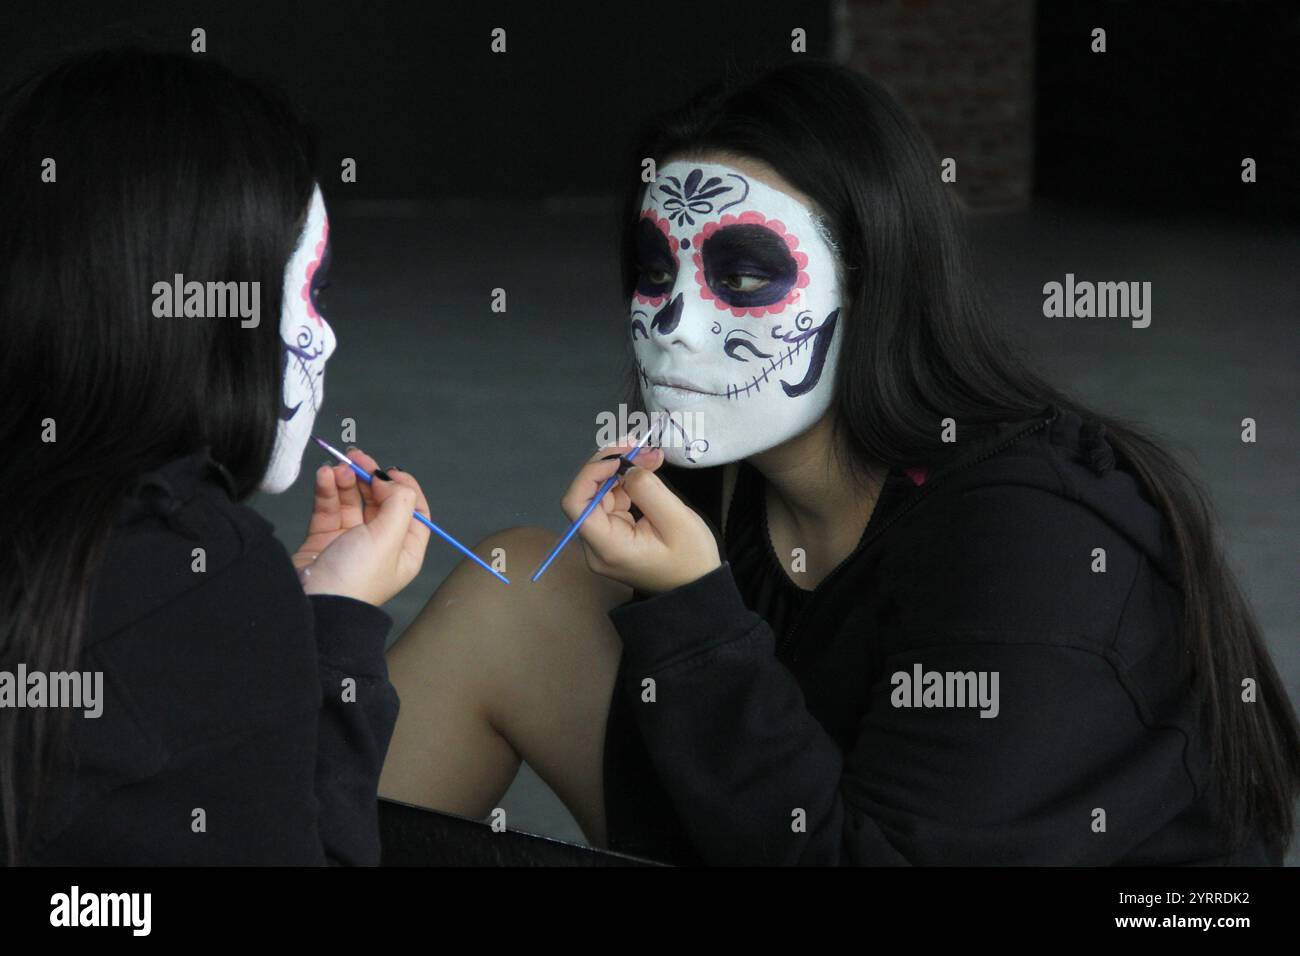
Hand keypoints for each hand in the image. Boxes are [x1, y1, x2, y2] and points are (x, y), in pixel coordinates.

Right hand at [293, 448, 430, 605]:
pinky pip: (328, 507)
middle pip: (381, 501)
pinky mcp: (323, 539)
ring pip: (352, 500)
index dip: (405, 487)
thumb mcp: (389, 538)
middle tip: (357, 457)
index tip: (390, 470)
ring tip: (337, 468)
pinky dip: (327, 489)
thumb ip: (399, 503)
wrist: (312, 604)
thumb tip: (393, 481)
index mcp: (405, 550)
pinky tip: (324, 476)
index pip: (415, 511)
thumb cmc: (355, 578)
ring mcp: (351, 542)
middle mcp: (380, 546)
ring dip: (346, 480)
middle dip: (370, 477)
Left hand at [560, 440, 720, 593]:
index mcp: (607, 546)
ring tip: (650, 455)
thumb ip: (648, 489)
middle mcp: (596, 545)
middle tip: (641, 446)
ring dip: (621, 470)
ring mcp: (603, 540)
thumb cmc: (691, 559)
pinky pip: (612, 501)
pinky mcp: (614, 534)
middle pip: (587, 495)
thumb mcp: (676, 520)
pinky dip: (627, 482)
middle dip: (611, 465)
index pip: (576, 504)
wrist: (698, 588)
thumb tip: (628, 468)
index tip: (619, 458)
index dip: (591, 473)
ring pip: (600, 494)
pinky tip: (646, 469)